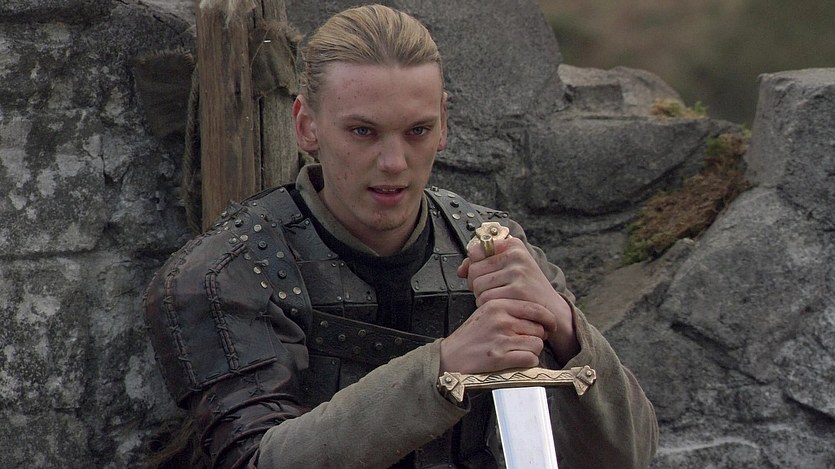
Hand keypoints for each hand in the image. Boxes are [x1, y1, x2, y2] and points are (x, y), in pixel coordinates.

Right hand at [439, 298, 554, 373]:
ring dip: (532, 351)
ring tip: (519, 351)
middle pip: (539, 328)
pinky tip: (518, 360)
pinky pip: (530, 359)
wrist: (451, 357)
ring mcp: (500, 338)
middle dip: (537, 337)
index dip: (548, 319)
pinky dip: (528, 362)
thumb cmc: (471, 337)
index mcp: (497, 304)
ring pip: (537, 344)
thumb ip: (510, 310)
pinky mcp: (499, 357)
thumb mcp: (487, 313)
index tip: (551, 325)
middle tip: (526, 342)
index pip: (535, 308)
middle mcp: (500, 319)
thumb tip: (540, 317)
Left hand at [456, 237, 579, 364]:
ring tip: (500, 298)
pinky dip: (490, 306)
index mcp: (513, 245)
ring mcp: (517, 272)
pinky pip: (486, 299)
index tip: (484, 275)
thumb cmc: (528, 289)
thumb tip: (460, 270)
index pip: (475, 251)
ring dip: (482, 297)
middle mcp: (516, 255)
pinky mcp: (517, 290)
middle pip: (474, 271)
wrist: (552, 309)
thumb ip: (482, 265)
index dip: (474, 267)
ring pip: (478, 286)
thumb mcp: (509, 269)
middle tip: (492, 291)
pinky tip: (503, 306)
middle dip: (476, 285)